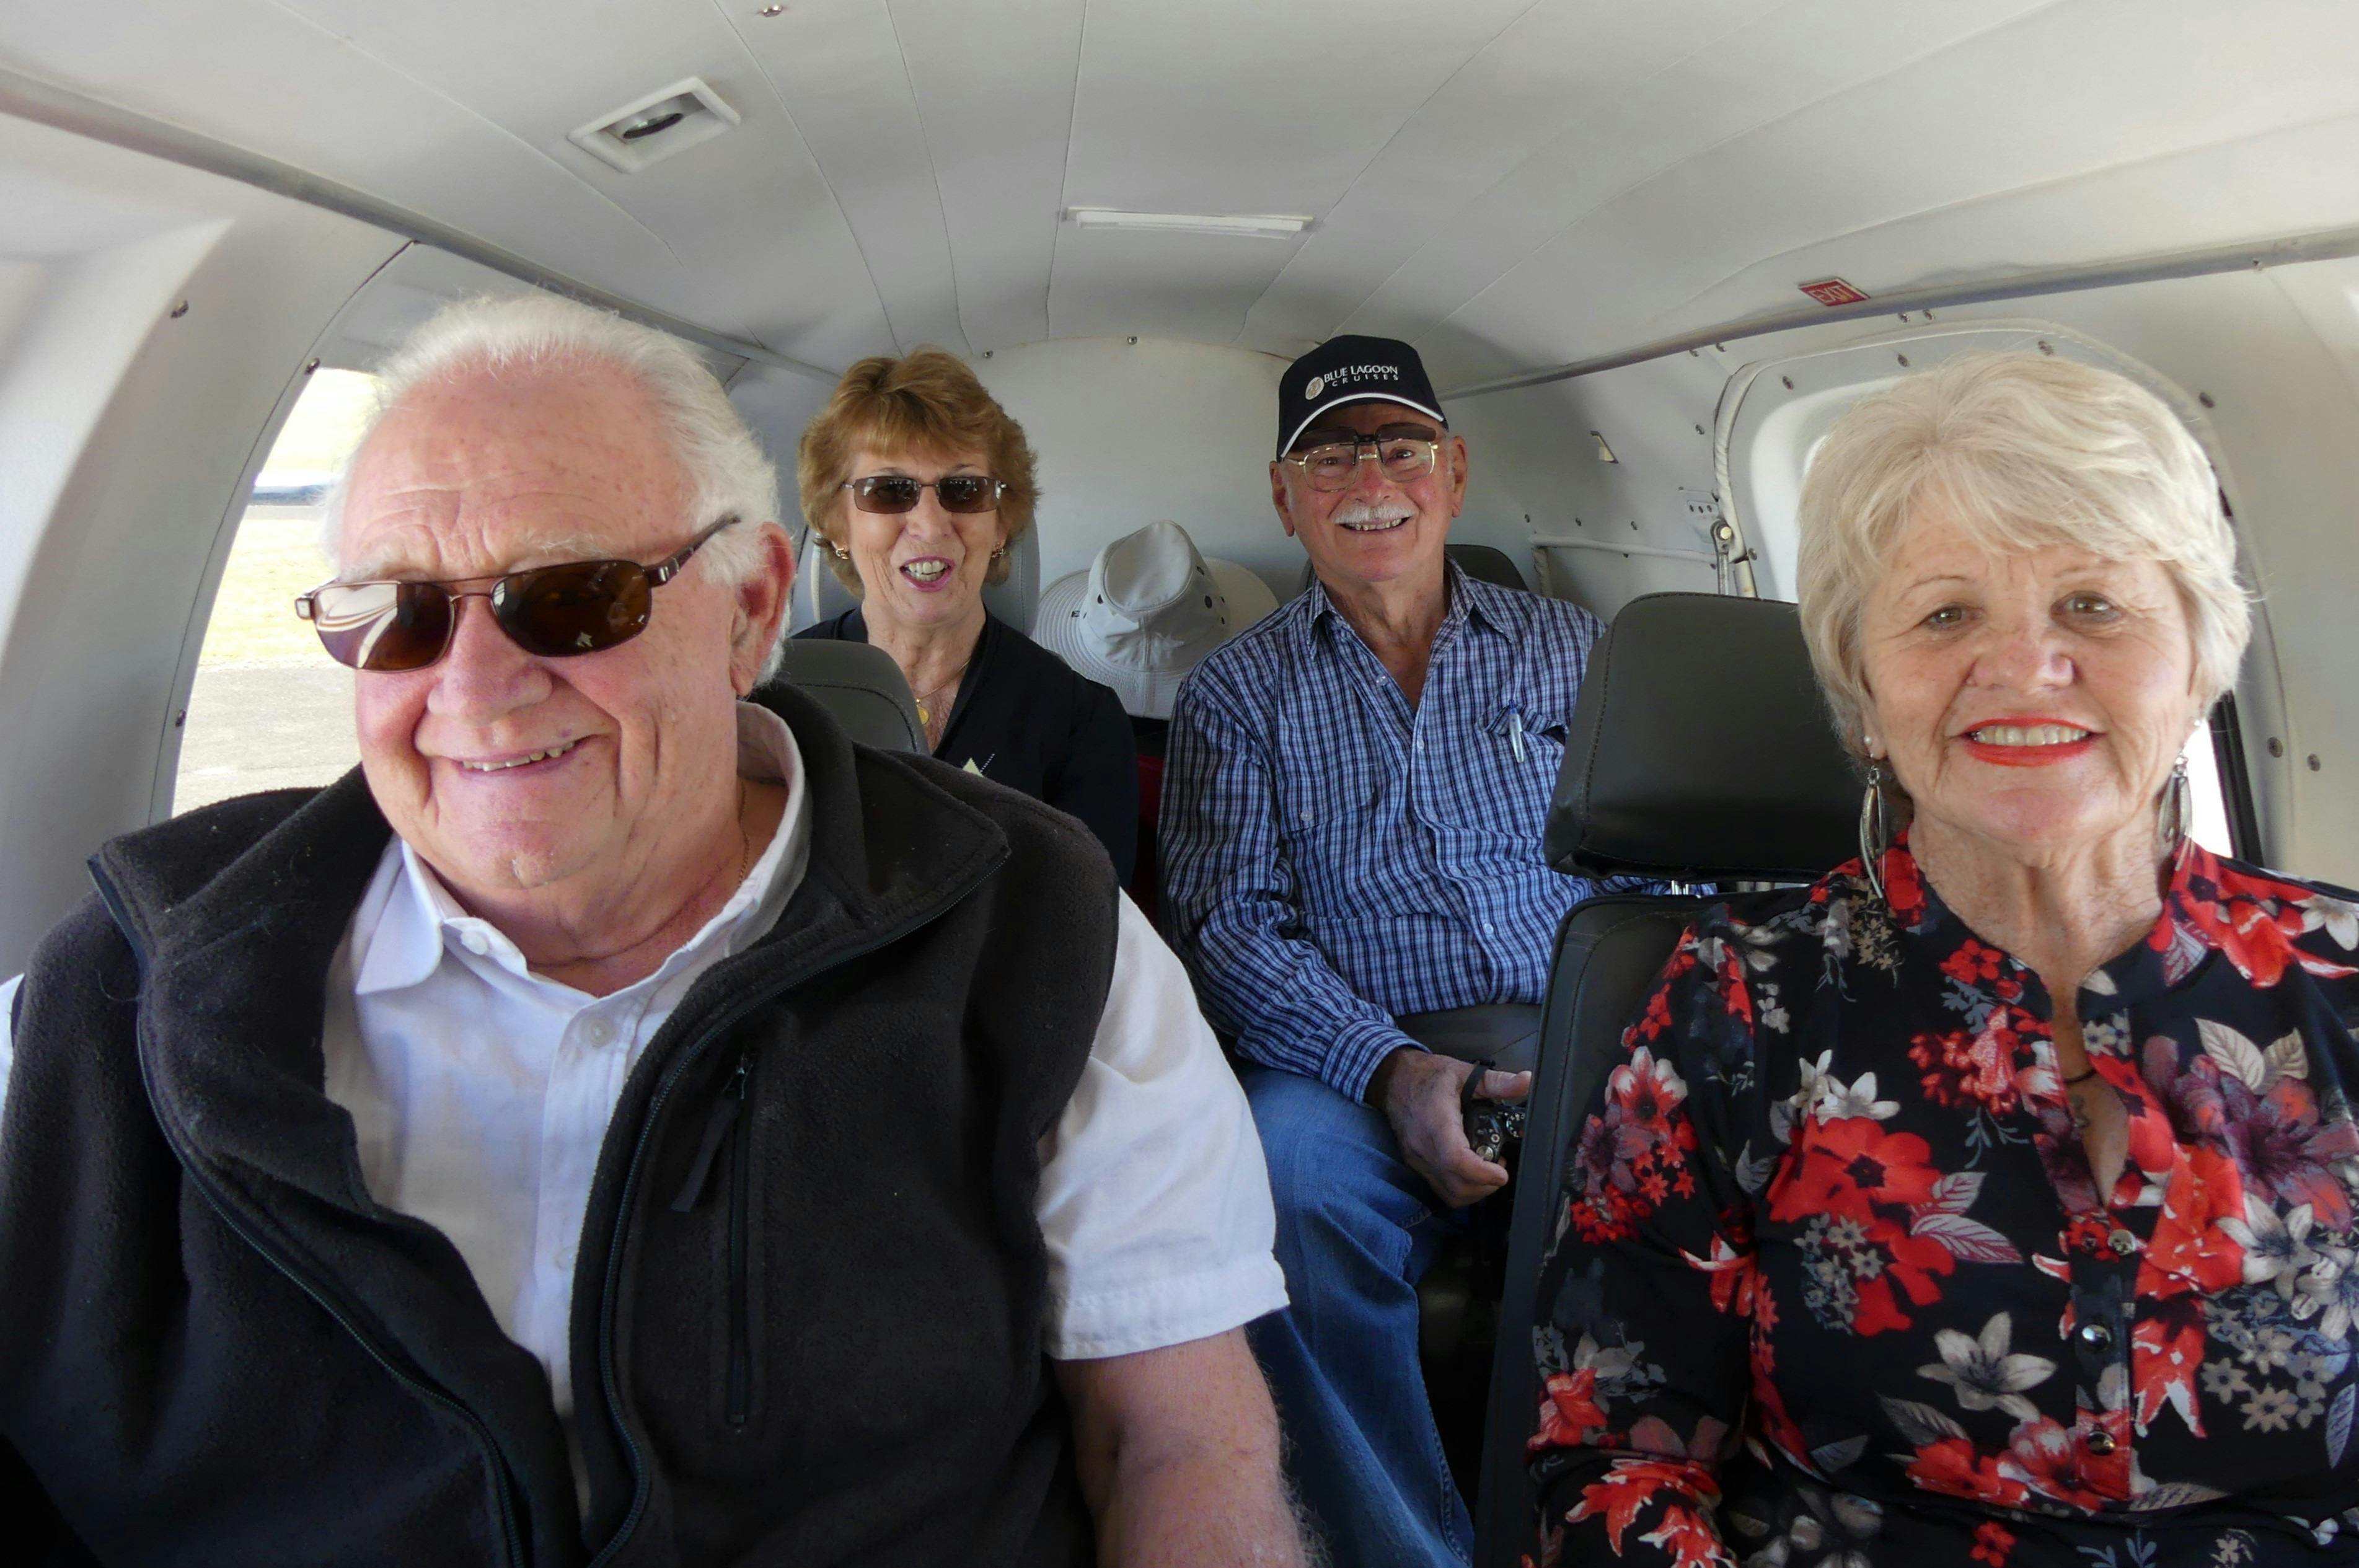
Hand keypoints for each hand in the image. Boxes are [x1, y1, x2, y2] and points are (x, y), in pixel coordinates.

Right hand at [1367, 1048, 1531, 1209]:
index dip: (1482, 1173)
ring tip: (1487, 1169)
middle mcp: (1423, 1146)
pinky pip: (1440, 1189)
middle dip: (1485, 1185)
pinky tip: (1470, 1171)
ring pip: (1449, 1194)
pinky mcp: (1416, 1165)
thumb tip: (1526, 1082)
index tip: (1502, 1172)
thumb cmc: (1427, 1076)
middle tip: (1499, 1167)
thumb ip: (1496, 1082)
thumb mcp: (1464, 1072)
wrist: (1393, 1079)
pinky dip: (1461, 1188)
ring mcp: (1417, 1159)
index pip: (1455, 1159)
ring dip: (1474, 1191)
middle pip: (1456, 1185)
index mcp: (1436, 1121)